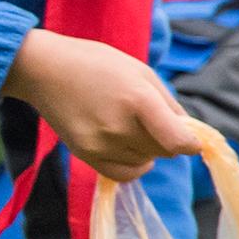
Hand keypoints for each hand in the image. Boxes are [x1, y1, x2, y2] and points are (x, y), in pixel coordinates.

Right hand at [1, 30, 198, 181]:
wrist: (45, 69)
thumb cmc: (98, 64)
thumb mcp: (141, 72)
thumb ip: (169, 105)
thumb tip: (190, 137)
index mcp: (138, 99)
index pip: (178, 141)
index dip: (192, 144)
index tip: (193, 140)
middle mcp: (119, 126)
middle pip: (164, 151)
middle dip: (167, 139)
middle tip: (151, 119)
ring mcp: (101, 143)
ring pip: (146, 161)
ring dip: (147, 149)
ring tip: (129, 123)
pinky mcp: (86, 155)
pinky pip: (125, 174)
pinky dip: (134, 165)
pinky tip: (129, 148)